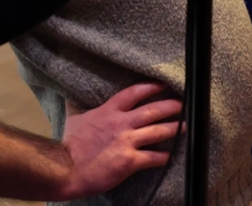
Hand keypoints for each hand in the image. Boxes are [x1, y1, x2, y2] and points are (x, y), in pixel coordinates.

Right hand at [59, 83, 182, 199]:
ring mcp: (127, 142)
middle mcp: (121, 123)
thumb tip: (70, 95)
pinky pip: (153, 157)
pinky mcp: (129, 161)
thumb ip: (77, 105)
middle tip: (183, 104)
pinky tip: (171, 155)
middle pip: (152, 110)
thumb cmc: (69, 144)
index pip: (134, 93)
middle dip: (171, 106)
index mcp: (109, 111)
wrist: (66, 167)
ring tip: (185, 125)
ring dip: (174, 128)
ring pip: (157, 131)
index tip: (163, 85)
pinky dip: (164, 156)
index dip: (151, 87)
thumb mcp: (74, 117)